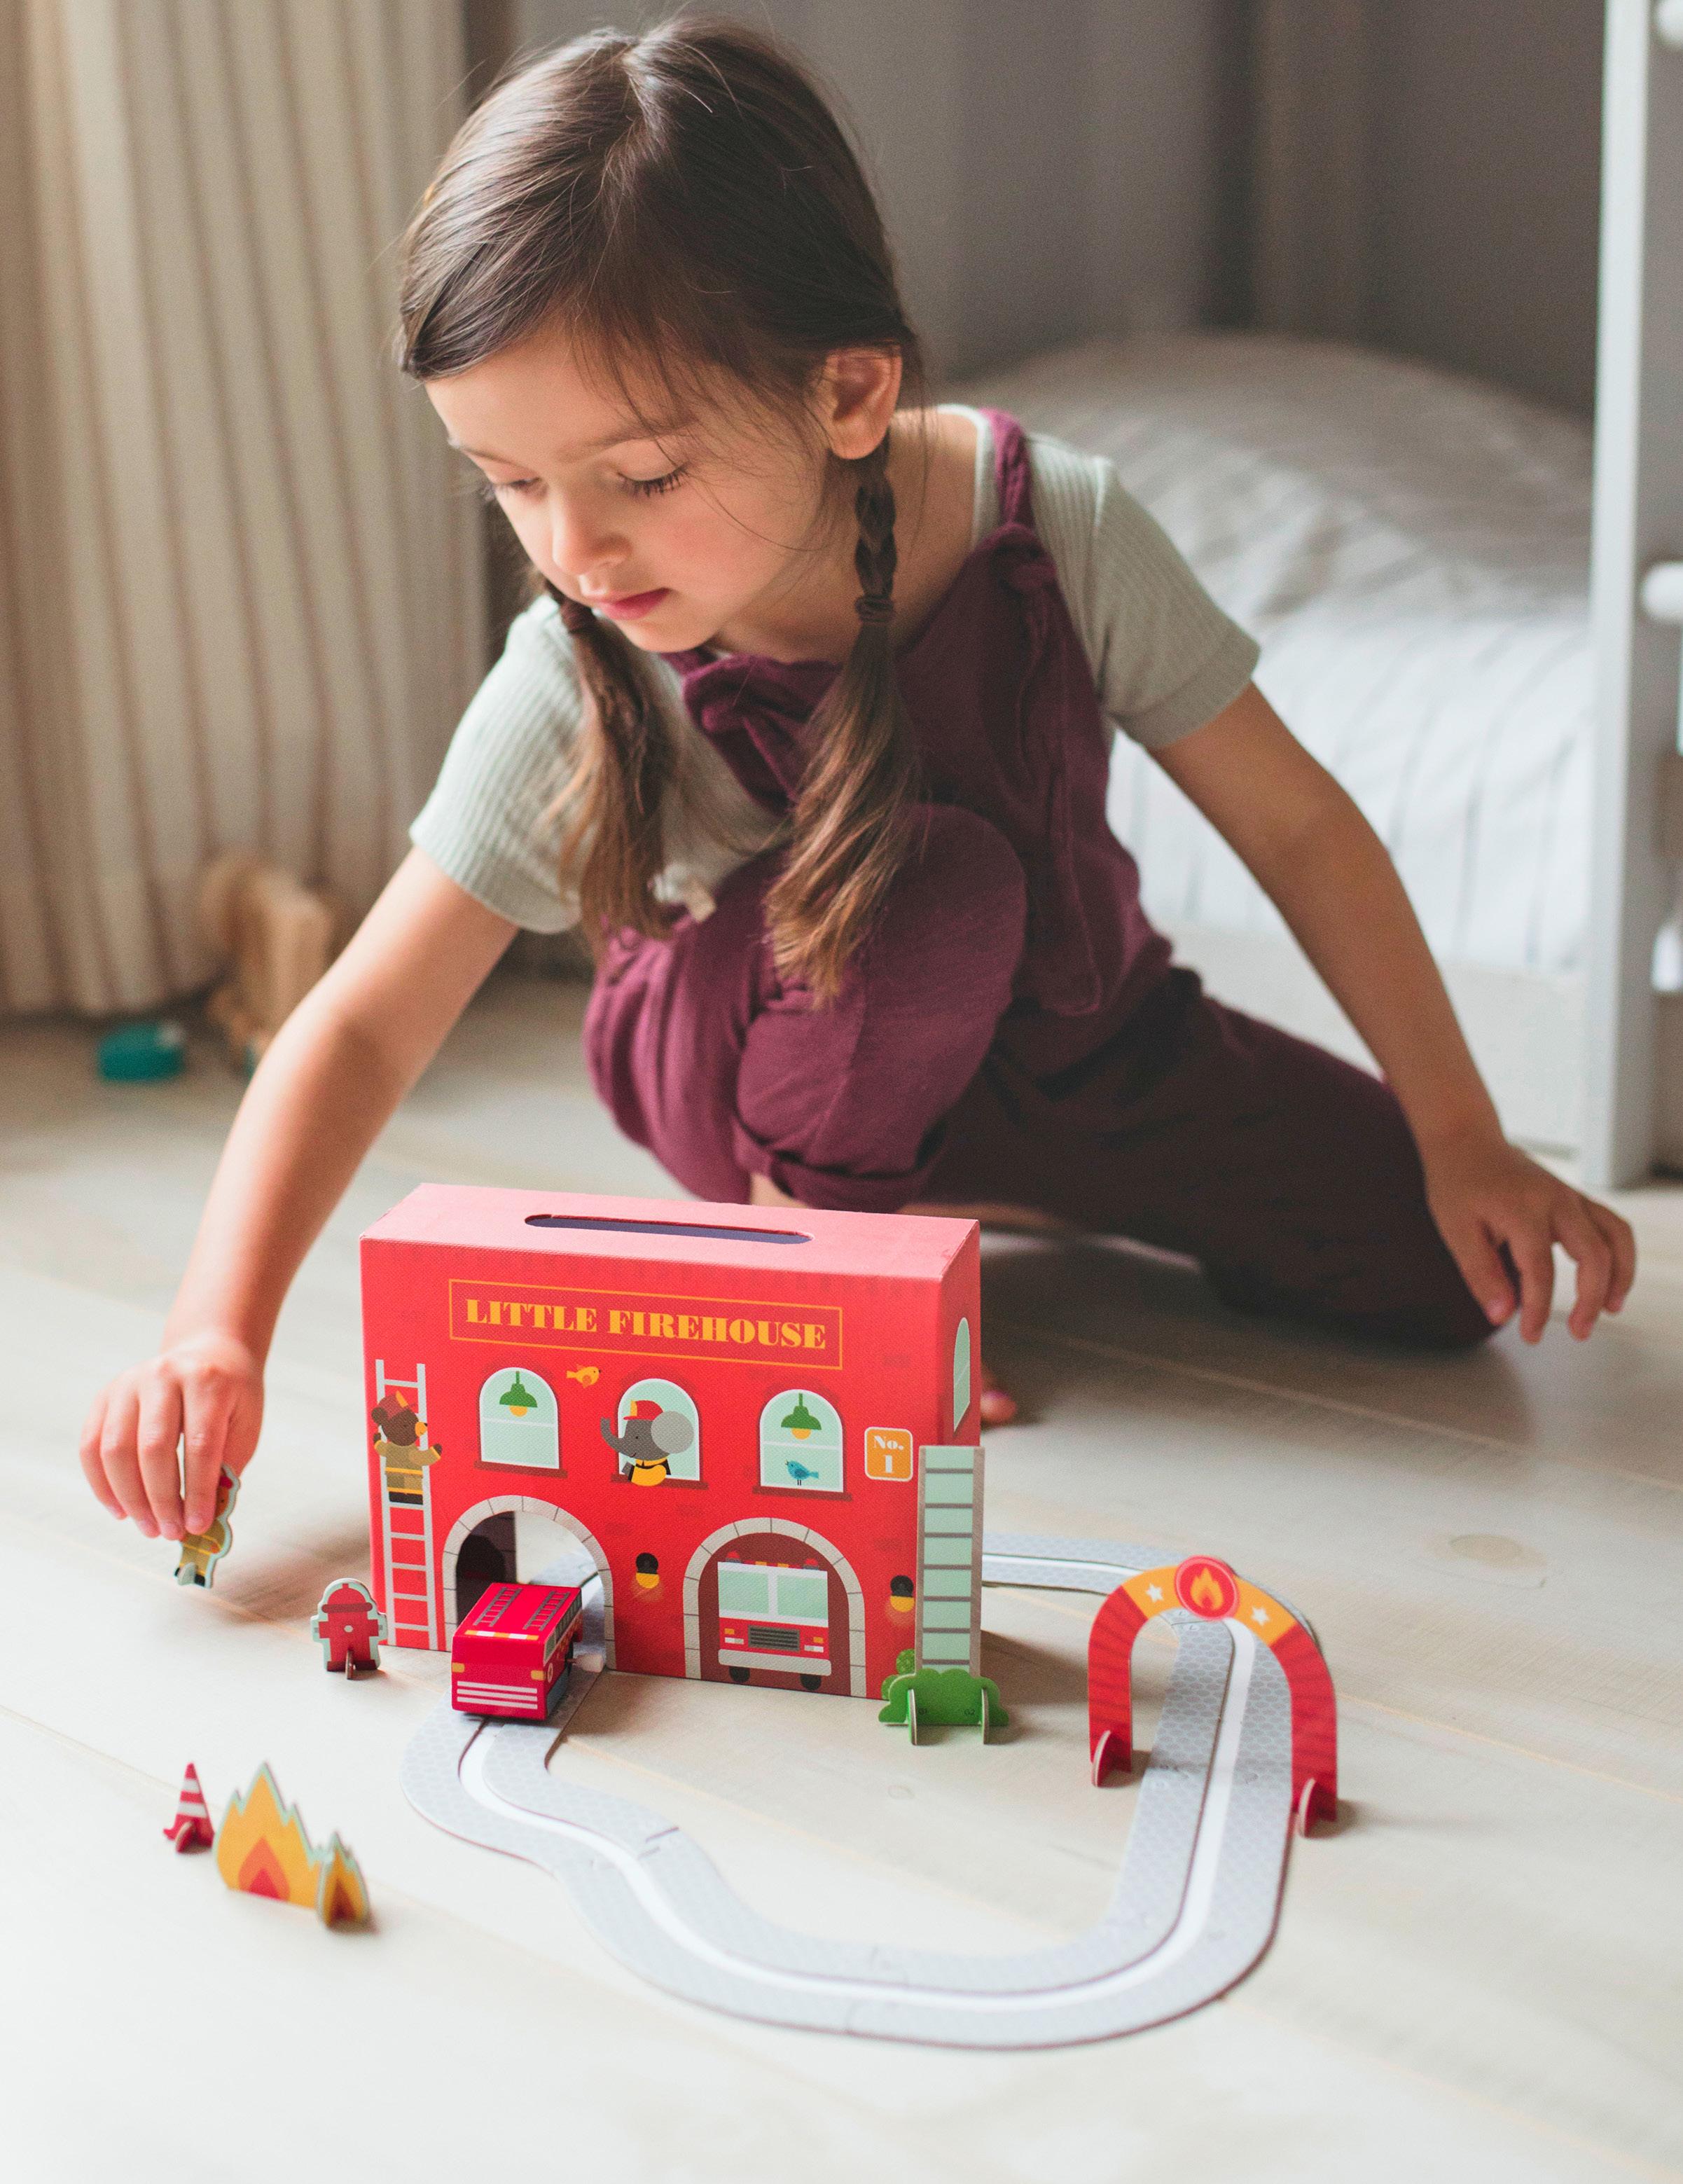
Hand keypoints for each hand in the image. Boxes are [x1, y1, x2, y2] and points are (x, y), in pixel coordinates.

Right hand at [80, 1330, 263, 1539]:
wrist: (209, 1352)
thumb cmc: (231, 1396)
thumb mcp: (243, 1425)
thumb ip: (225, 1468)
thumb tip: (201, 1520)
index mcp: (207, 1382)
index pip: (200, 1444)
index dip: (197, 1490)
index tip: (197, 1526)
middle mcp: (164, 1376)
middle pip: (153, 1447)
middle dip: (160, 1499)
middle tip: (169, 1533)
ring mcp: (129, 1383)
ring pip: (116, 1449)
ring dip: (129, 1497)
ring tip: (148, 1527)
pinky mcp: (106, 1395)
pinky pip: (91, 1445)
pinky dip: (102, 1484)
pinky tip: (120, 1510)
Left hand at [1419, 1126, 1635, 1342]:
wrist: (1467, 1141)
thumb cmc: (1458, 1185)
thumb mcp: (1455, 1230)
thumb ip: (1480, 1274)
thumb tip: (1503, 1315)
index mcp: (1523, 1209)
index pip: (1540, 1271)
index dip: (1539, 1309)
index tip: (1530, 1335)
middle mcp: (1557, 1201)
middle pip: (1594, 1255)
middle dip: (1591, 1299)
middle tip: (1579, 1333)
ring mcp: (1572, 1197)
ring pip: (1616, 1237)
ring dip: (1620, 1276)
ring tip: (1611, 1309)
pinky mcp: (1578, 1199)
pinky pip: (1613, 1227)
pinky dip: (1620, 1256)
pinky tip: (1609, 1283)